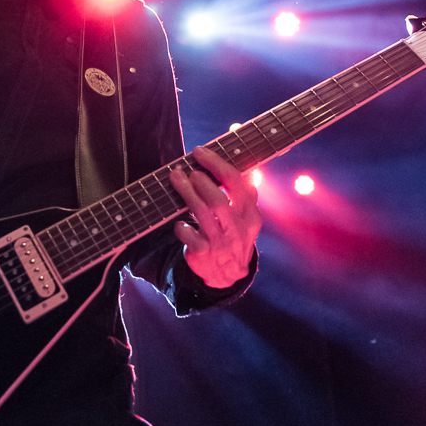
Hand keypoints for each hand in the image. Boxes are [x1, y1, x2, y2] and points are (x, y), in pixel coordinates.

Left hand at [169, 146, 261, 288]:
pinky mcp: (204, 253)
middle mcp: (236, 227)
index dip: (216, 164)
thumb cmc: (234, 233)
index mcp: (250, 213)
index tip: (199, 152)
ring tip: (176, 178)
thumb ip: (245, 189)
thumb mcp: (247, 215)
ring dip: (187, 193)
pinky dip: (182, 226)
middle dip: (200, 181)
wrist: (229, 274)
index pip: (236, 182)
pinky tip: (179, 222)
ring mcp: (220, 241)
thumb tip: (244, 151)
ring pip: (202, 213)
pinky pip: (190, 236)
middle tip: (188, 170)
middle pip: (217, 199)